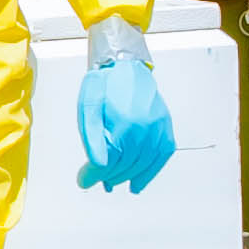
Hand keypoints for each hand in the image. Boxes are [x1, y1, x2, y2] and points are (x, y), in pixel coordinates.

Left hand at [76, 19, 176, 192]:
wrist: (125, 65)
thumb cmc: (104, 85)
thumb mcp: (89, 108)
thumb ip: (92, 138)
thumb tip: (96, 165)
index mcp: (124, 126)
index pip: (107, 163)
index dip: (93, 175)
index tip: (83, 180)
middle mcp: (145, 131)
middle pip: (124, 166)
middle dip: (107, 176)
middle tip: (95, 180)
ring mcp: (158, 131)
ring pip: (141, 165)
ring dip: (126, 178)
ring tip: (112, 183)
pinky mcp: (165, 129)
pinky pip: (160, 158)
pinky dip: (149, 173)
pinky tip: (138, 182)